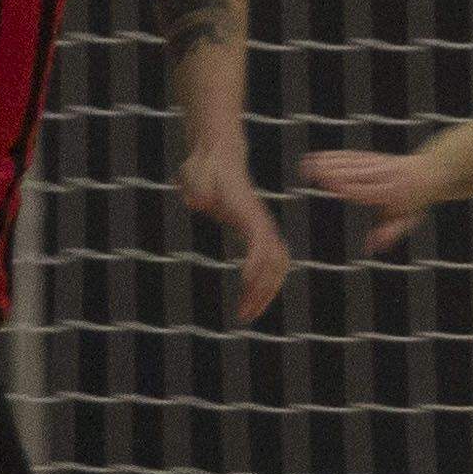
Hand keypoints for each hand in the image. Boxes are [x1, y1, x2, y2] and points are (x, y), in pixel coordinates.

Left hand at [180, 140, 289, 321]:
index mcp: (247, 211)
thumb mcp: (195, 175)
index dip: (256, 261)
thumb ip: (197, 187)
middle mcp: (260, 223)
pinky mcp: (256, 234)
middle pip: (275, 261)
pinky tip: (247, 299)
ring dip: (265, 292)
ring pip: (277, 266)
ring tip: (246, 314)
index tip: (245, 283)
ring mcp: (262, 229)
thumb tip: (197, 200)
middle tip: (243, 315)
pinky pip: (269, 263)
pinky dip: (262, 283)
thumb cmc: (205, 169)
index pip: (261, 240)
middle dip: (262, 289)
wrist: (218, 158)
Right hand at [304, 147, 441, 252]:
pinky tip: (317, 157)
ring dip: (328, 162)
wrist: (432, 172)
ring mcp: (378, 164)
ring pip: (351, 163)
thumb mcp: (407, 221)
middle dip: (332, 172)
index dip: (346, 186)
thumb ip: (389, 233)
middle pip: (354, 173)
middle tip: (310, 172)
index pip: (365, 190)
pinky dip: (334, 156)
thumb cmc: (416, 202)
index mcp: (390, 193)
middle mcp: (383, 176)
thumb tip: (371, 248)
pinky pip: (352, 155)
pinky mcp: (373, 157)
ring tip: (307, 164)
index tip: (328, 184)